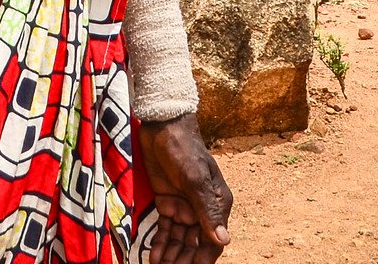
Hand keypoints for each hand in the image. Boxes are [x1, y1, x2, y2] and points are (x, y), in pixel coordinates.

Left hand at [139, 114, 231, 263]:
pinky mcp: (166, 202)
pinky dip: (161, 243)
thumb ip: (207, 210)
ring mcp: (184, 206)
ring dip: (172, 255)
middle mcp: (202, 209)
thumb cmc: (184, 150)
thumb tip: (223, 241)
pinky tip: (154, 256)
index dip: (204, 258)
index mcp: (218, 204)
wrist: (162, 127)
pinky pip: (165, 228)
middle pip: (195, 243)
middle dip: (185, 259)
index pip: (213, 239)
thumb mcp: (195, 179)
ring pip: (180, 239)